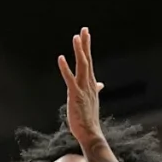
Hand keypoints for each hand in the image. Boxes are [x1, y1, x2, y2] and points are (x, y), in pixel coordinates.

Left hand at [58, 27, 105, 146]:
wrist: (90, 132)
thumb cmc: (88, 117)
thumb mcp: (92, 100)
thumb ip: (96, 89)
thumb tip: (101, 84)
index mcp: (91, 84)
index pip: (89, 62)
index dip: (87, 48)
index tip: (86, 35)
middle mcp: (89, 84)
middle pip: (87, 60)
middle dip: (85, 44)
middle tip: (84, 29)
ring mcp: (83, 89)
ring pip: (82, 66)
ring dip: (79, 51)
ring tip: (76, 37)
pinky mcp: (75, 95)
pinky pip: (70, 79)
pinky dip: (65, 68)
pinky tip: (61, 58)